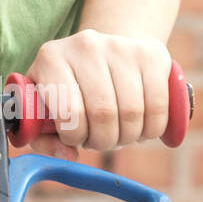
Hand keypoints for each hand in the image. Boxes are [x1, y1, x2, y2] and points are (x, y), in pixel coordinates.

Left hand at [20, 29, 173, 158]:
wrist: (103, 52)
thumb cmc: (68, 88)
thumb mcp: (44, 108)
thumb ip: (45, 138)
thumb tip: (68, 155)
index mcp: (51, 58)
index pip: (69, 111)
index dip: (75, 137)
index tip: (75, 138)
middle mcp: (84, 46)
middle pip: (103, 113)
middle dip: (103, 141)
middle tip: (100, 141)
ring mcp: (120, 46)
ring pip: (132, 112)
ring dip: (128, 137)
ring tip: (119, 133)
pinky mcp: (151, 54)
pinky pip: (158, 105)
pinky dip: (152, 129)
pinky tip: (141, 128)